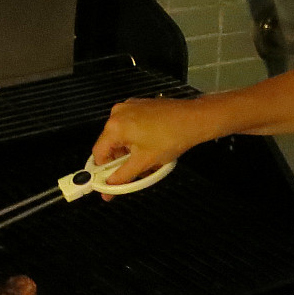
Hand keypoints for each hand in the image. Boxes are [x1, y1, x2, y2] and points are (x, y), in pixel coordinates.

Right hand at [89, 96, 223, 187]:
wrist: (195, 119)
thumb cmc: (171, 138)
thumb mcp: (144, 162)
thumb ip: (122, 177)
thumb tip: (107, 189)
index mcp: (115, 126)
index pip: (98, 153)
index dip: (103, 171)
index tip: (110, 182)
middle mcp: (118, 113)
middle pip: (110, 144)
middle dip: (120, 161)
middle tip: (135, 173)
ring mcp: (129, 107)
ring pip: (121, 137)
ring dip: (130, 152)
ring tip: (148, 161)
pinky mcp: (140, 105)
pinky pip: (130, 127)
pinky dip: (136, 140)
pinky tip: (151, 147)